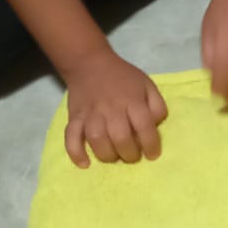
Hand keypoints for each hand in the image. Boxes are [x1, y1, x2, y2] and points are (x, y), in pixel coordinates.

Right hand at [65, 50, 167, 167]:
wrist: (89, 64)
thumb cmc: (122, 77)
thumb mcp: (146, 85)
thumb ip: (156, 106)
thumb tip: (155, 127)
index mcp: (132, 100)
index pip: (144, 126)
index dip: (151, 144)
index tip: (152, 154)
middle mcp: (111, 108)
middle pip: (120, 137)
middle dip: (129, 154)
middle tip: (132, 156)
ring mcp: (90, 113)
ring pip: (97, 139)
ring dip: (107, 154)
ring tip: (113, 156)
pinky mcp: (74, 118)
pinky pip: (71, 137)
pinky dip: (76, 153)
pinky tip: (85, 163)